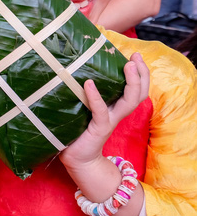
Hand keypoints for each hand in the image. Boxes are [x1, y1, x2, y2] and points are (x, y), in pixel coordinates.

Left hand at [60, 53, 149, 170]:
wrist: (77, 158)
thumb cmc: (78, 131)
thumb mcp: (83, 108)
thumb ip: (84, 94)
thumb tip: (73, 68)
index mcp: (115, 107)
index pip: (136, 90)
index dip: (140, 74)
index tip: (134, 56)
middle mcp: (116, 112)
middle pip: (139, 93)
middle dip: (142, 74)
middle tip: (136, 57)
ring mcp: (109, 120)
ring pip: (129, 101)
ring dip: (131, 82)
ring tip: (127, 65)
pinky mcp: (98, 128)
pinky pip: (100, 111)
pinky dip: (95, 97)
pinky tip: (89, 83)